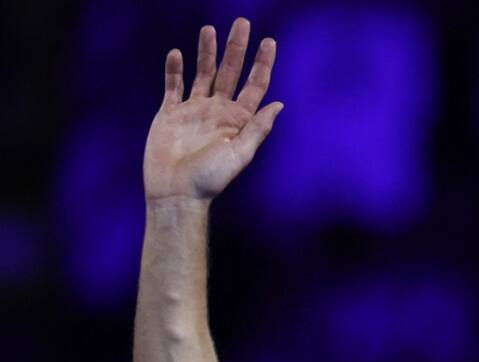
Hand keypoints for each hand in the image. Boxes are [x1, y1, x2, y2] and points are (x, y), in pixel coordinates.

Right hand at [143, 18, 282, 203]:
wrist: (175, 193)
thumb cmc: (210, 179)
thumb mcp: (240, 154)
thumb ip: (257, 129)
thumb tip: (279, 105)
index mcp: (238, 120)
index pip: (254, 85)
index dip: (262, 64)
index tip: (269, 41)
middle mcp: (218, 111)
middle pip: (230, 72)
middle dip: (236, 48)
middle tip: (242, 23)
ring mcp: (194, 111)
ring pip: (202, 74)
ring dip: (206, 52)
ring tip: (209, 29)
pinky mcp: (170, 114)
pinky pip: (173, 87)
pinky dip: (175, 70)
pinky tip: (178, 54)